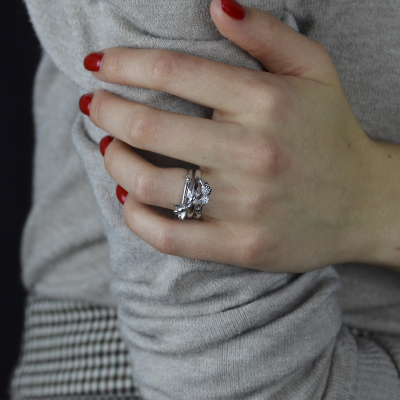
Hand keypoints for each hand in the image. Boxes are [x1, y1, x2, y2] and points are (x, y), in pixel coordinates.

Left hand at [80, 0, 378, 272]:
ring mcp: (244, 205)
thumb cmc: (332, 135)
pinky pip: (168, 235)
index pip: (173, 70)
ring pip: (149, 183)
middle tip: (96, 105)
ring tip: (109, 147)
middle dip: (106, 109)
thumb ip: (266, 31)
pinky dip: (135, 218)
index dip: (123, 63)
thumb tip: (215, 4)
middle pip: (148, 125)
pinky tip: (129, 199)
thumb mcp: (314, 70)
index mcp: (265, 102)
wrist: (364, 204)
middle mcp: (251, 152)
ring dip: (114, 161)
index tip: (99, 66)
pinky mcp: (239, 245)